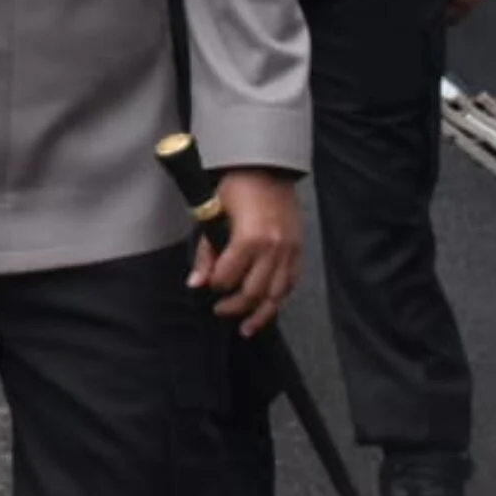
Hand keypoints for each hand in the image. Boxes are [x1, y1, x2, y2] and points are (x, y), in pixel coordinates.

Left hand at [189, 169, 301, 336]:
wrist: (267, 167)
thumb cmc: (237, 185)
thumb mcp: (213, 212)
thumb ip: (206, 251)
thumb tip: (196, 283)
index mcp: (249, 238)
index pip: (228, 277)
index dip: (216, 285)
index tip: (210, 287)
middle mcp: (273, 249)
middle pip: (253, 293)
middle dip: (235, 307)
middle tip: (221, 310)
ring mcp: (289, 251)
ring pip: (276, 296)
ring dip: (260, 315)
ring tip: (246, 327)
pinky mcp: (299, 251)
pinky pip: (290, 284)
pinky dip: (278, 299)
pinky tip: (268, 307)